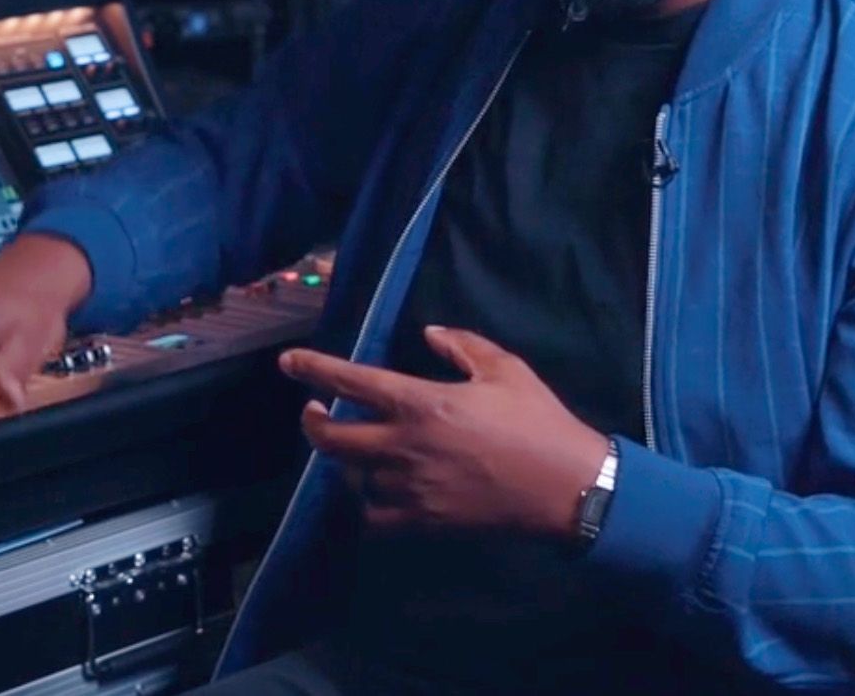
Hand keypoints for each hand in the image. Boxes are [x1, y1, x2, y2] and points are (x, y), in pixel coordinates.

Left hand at [281, 326, 608, 538]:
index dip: (312, 368)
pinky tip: (375, 490)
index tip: (287, 362)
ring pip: (351, 476)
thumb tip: (428, 333)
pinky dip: (367, 502)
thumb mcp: (504, 368)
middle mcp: (404, 444)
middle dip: (312, 423)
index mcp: (420, 402)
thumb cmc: (537, 421)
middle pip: (331, 437)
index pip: (349, 381)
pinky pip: (374, 515)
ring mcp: (410, 486)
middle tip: (313, 411)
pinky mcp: (422, 520)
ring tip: (353, 449)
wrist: (567, 487)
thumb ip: (461, 345)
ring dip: (346, 461)